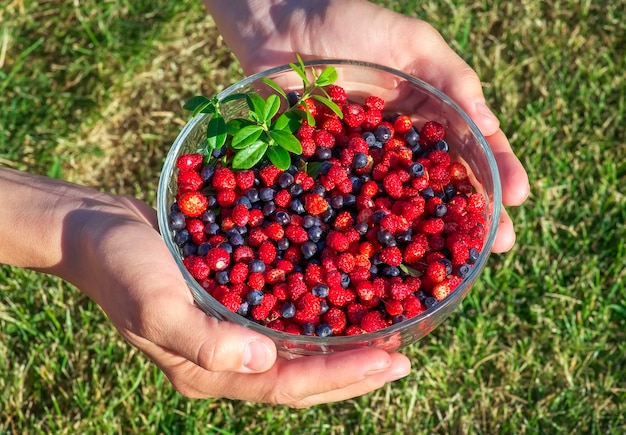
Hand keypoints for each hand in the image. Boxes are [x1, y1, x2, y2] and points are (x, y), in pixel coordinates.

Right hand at [58, 182, 410, 406]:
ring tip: (387, 337)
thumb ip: (204, 340)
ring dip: (342, 347)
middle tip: (403, 359)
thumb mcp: (153, 303)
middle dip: (354, 371)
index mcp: (209, 370)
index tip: (391, 362)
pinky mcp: (231, 303)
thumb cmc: (121, 266)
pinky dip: (317, 316)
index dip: (341, 377)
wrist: (99, 231)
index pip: (287, 385)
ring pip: (298, 352)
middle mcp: (226, 358)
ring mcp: (230, 332)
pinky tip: (342, 301)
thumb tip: (263, 361)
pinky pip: (284, 318)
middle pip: (301, 377)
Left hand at [205, 0, 529, 252]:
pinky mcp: (327, 174)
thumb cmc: (348, 23)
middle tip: (499, 245)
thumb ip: (450, 77)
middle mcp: (402, 146)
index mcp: (430, 113)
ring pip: (401, 204)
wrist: (278, 26)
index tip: (519, 197)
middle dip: (472, 215)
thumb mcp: (410, 41)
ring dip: (426, 234)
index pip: (472, 145)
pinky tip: (381, 255)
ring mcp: (365, 164)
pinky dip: (365, 231)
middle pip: (443, 184)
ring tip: (451, 263)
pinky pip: (350, 205)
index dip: (497, 170)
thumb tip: (488, 122)